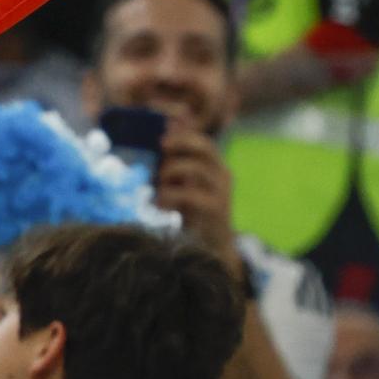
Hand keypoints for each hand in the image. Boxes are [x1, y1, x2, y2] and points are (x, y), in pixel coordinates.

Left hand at [155, 126, 240, 272]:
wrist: (213, 246)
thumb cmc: (192, 214)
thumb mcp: (183, 186)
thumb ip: (173, 166)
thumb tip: (157, 140)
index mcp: (214, 167)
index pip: (202, 140)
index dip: (183, 132)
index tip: (161, 133)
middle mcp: (222, 175)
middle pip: (205, 147)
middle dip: (181, 143)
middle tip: (161, 146)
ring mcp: (221, 191)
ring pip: (197, 168)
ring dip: (172, 171)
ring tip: (159, 183)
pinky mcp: (215, 208)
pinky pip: (191, 195)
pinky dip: (170, 195)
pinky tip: (159, 203)